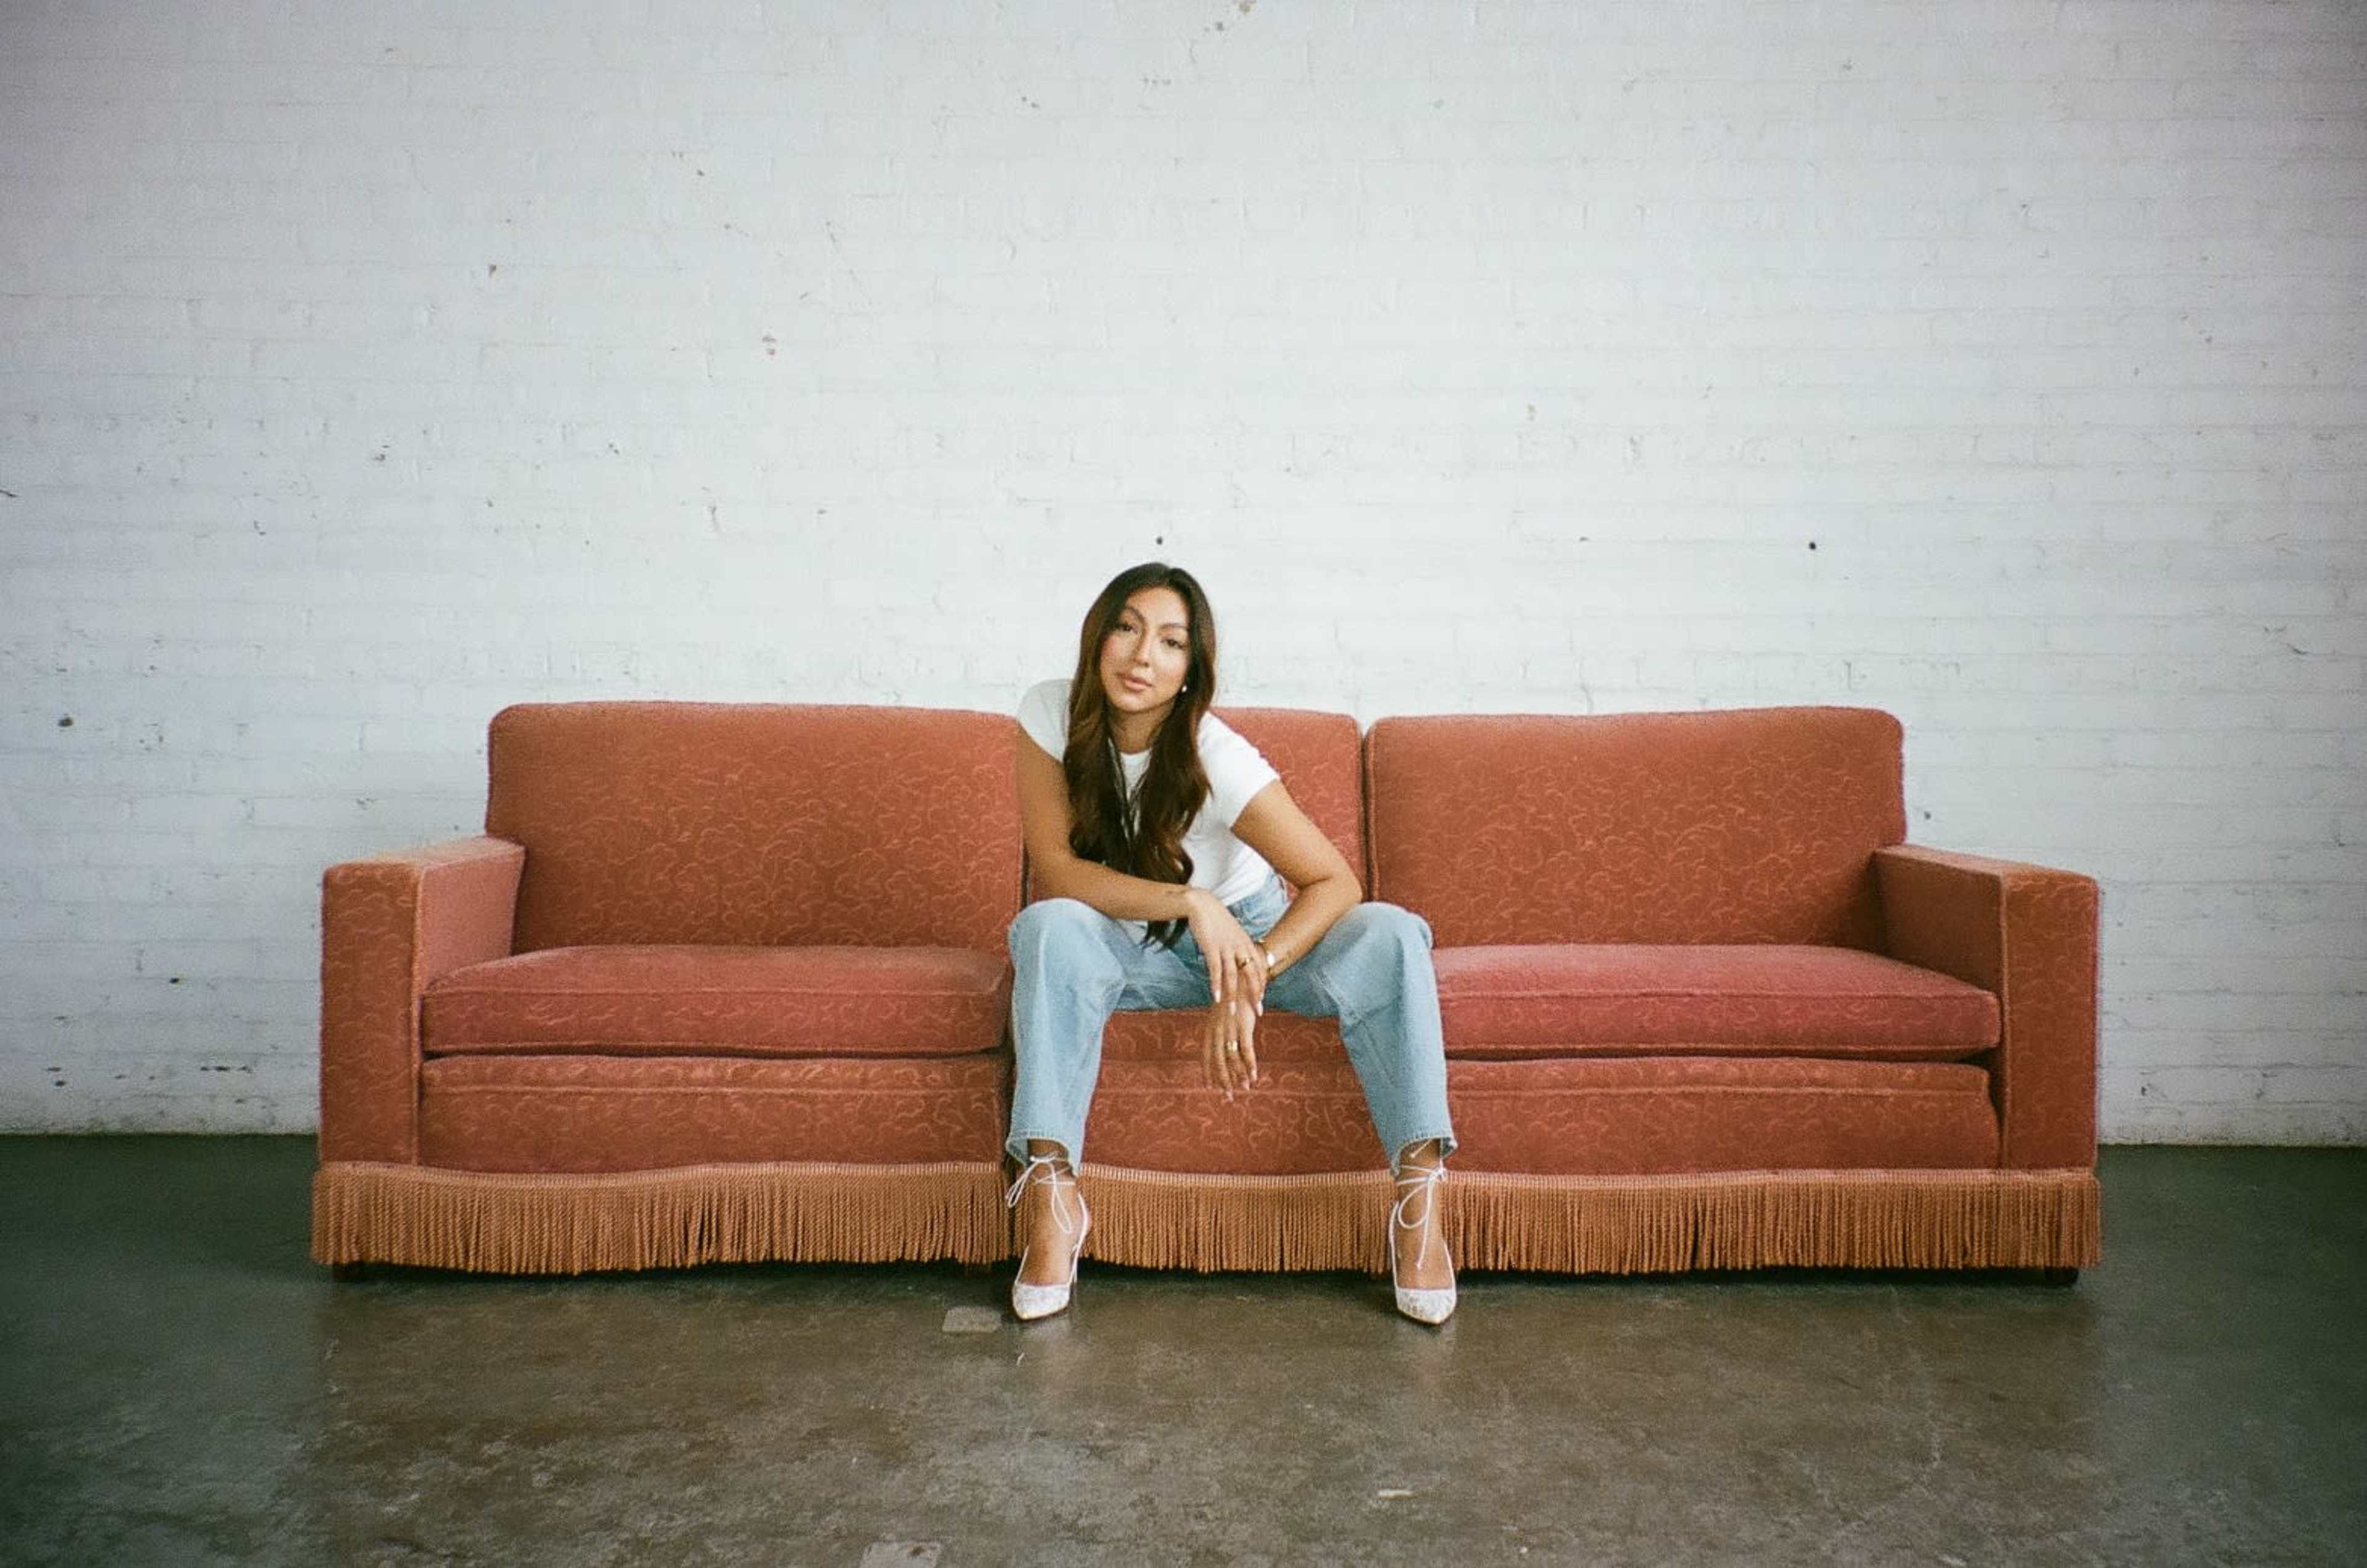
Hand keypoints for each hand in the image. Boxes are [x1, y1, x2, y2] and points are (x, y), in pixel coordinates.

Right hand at [1184, 889, 1267, 1011]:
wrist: (1202, 904)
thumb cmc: (1216, 921)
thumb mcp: (1232, 934)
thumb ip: (1238, 948)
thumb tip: (1241, 961)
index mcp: (1246, 944)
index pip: (1258, 968)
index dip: (1260, 985)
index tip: (1261, 1001)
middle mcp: (1239, 946)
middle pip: (1251, 974)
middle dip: (1254, 995)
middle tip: (1257, 1012)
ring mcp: (1226, 947)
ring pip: (1233, 976)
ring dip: (1233, 995)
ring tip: (1233, 1011)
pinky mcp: (1212, 947)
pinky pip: (1215, 969)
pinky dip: (1216, 984)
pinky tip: (1215, 997)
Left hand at [1201, 993, 1261, 1098]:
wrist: (1240, 977)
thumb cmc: (1233, 995)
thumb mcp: (1221, 1012)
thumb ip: (1220, 1028)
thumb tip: (1223, 1041)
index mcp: (1209, 1028)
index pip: (1206, 1055)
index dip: (1207, 1072)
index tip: (1209, 1087)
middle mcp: (1217, 1031)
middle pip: (1217, 1062)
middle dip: (1222, 1080)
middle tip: (1227, 1096)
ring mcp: (1229, 1029)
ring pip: (1232, 1059)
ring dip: (1238, 1076)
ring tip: (1244, 1089)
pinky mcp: (1244, 1026)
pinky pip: (1246, 1050)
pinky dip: (1250, 1064)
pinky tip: (1254, 1075)